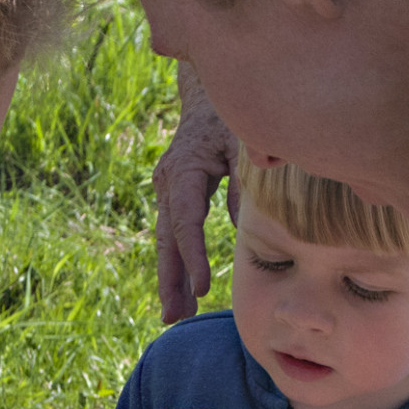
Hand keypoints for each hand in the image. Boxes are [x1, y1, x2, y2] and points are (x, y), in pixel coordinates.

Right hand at [154, 63, 239, 323]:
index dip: (193, 257)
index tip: (202, 288)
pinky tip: (183, 290)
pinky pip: (172, 233)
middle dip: (170, 279)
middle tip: (174, 317)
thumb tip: (243, 228)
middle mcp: (168, 182)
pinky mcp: (174, 194)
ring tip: (174, 316)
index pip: (186, 222)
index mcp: (185, 170)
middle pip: (166, 238)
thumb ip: (244, 183)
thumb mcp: (243, 142)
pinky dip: (176, 262)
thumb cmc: (231, 115)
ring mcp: (166, 188)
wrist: (208, 92)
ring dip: (169, 278)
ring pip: (164, 240)